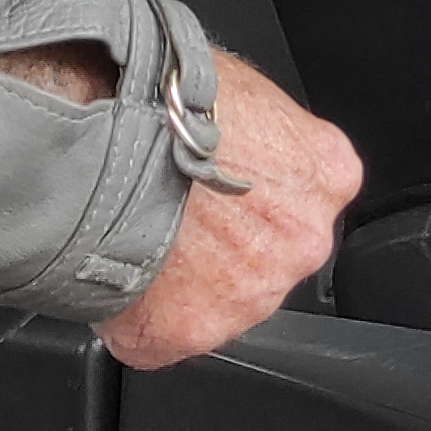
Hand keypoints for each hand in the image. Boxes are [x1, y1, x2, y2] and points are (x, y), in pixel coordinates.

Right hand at [95, 49, 360, 368]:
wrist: (104, 131)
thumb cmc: (165, 97)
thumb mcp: (245, 95)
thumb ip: (262, 142)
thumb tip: (240, 149)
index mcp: (326, 176)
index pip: (301, 203)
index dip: (254, 199)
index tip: (223, 193)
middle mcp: (303, 241)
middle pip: (267, 258)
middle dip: (227, 246)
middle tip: (177, 215)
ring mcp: (250, 295)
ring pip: (220, 301)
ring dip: (186, 282)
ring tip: (139, 236)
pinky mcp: (188, 332)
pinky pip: (162, 334)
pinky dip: (137, 314)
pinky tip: (118, 267)